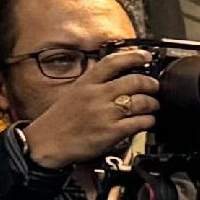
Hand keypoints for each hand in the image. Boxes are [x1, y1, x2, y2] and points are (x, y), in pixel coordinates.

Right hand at [18, 46, 158, 169]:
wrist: (45, 143)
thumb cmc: (59, 121)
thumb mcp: (74, 94)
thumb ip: (95, 85)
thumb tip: (117, 78)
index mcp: (86, 84)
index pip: (112, 62)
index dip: (133, 56)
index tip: (146, 56)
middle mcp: (96, 95)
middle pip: (134, 81)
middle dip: (151, 84)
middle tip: (154, 87)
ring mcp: (105, 113)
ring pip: (141, 102)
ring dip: (153, 104)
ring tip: (153, 106)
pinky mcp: (111, 131)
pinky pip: (140, 122)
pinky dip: (149, 121)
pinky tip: (147, 121)